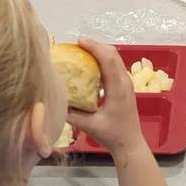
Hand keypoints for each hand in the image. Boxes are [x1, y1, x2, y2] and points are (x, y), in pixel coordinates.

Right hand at [65, 38, 145, 160]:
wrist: (130, 144)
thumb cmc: (112, 135)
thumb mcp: (89, 126)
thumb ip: (72, 114)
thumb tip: (55, 100)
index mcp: (118, 89)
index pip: (108, 60)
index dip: (95, 47)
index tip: (80, 41)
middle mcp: (124, 82)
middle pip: (113, 54)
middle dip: (96, 45)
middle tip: (77, 44)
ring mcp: (126, 84)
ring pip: (115, 59)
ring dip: (100, 51)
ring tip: (82, 50)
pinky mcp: (124, 87)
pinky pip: (114, 67)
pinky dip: (103, 60)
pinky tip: (90, 65)